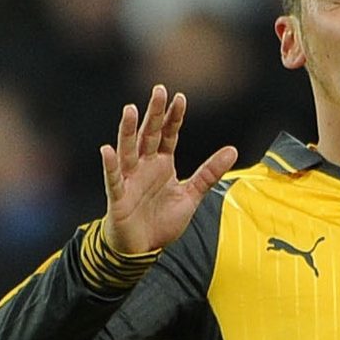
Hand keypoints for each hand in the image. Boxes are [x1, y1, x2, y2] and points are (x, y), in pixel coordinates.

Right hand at [100, 84, 239, 254]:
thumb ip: (209, 173)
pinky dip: (109, 165)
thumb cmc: (162, 220)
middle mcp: (144, 167)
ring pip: (128, 150)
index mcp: (162, 164)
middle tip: (158, 89)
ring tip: (130, 110)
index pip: (168, 135)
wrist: (143, 249)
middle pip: (148, 135)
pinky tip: (106, 150)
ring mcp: (130, 180)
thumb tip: (232, 150)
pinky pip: (113, 179)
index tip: (180, 97)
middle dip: (154, 113)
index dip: (174, 117)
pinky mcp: (118, 197)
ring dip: (129, 131)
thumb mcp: (191, 195)